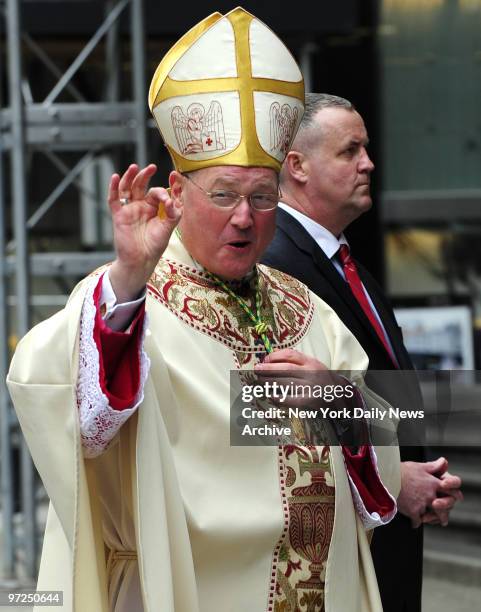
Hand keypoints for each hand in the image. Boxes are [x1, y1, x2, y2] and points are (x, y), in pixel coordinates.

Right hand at [108, 164, 181, 301]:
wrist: (141, 260)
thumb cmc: (154, 246)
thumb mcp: (168, 228)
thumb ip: (173, 214)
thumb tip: (171, 200)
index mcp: (152, 208)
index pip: (156, 192)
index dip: (162, 191)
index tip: (167, 198)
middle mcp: (140, 206)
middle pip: (140, 185)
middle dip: (145, 175)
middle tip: (152, 167)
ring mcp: (128, 210)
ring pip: (126, 188)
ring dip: (129, 177)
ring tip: (134, 167)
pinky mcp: (119, 215)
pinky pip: (113, 199)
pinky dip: (113, 188)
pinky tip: (115, 177)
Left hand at [254, 349, 334, 407]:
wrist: (339, 395)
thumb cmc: (320, 378)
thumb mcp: (312, 364)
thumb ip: (296, 360)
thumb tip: (273, 356)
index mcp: (311, 362)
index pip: (291, 355)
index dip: (275, 357)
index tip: (265, 359)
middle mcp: (311, 373)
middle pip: (286, 369)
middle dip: (268, 369)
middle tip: (257, 370)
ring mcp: (310, 388)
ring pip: (285, 383)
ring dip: (270, 382)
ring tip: (260, 381)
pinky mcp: (309, 401)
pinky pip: (290, 399)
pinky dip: (278, 397)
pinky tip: (271, 395)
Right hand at [398, 457, 461, 527]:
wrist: (387, 479)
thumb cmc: (401, 471)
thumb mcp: (418, 466)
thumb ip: (433, 466)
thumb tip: (444, 461)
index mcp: (433, 483)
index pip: (451, 490)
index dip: (454, 494)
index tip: (454, 498)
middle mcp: (430, 495)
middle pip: (444, 506)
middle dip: (445, 513)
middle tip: (444, 519)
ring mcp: (422, 504)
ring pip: (433, 516)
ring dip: (432, 519)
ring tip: (429, 521)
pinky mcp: (413, 511)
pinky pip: (417, 521)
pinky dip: (415, 523)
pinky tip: (413, 523)